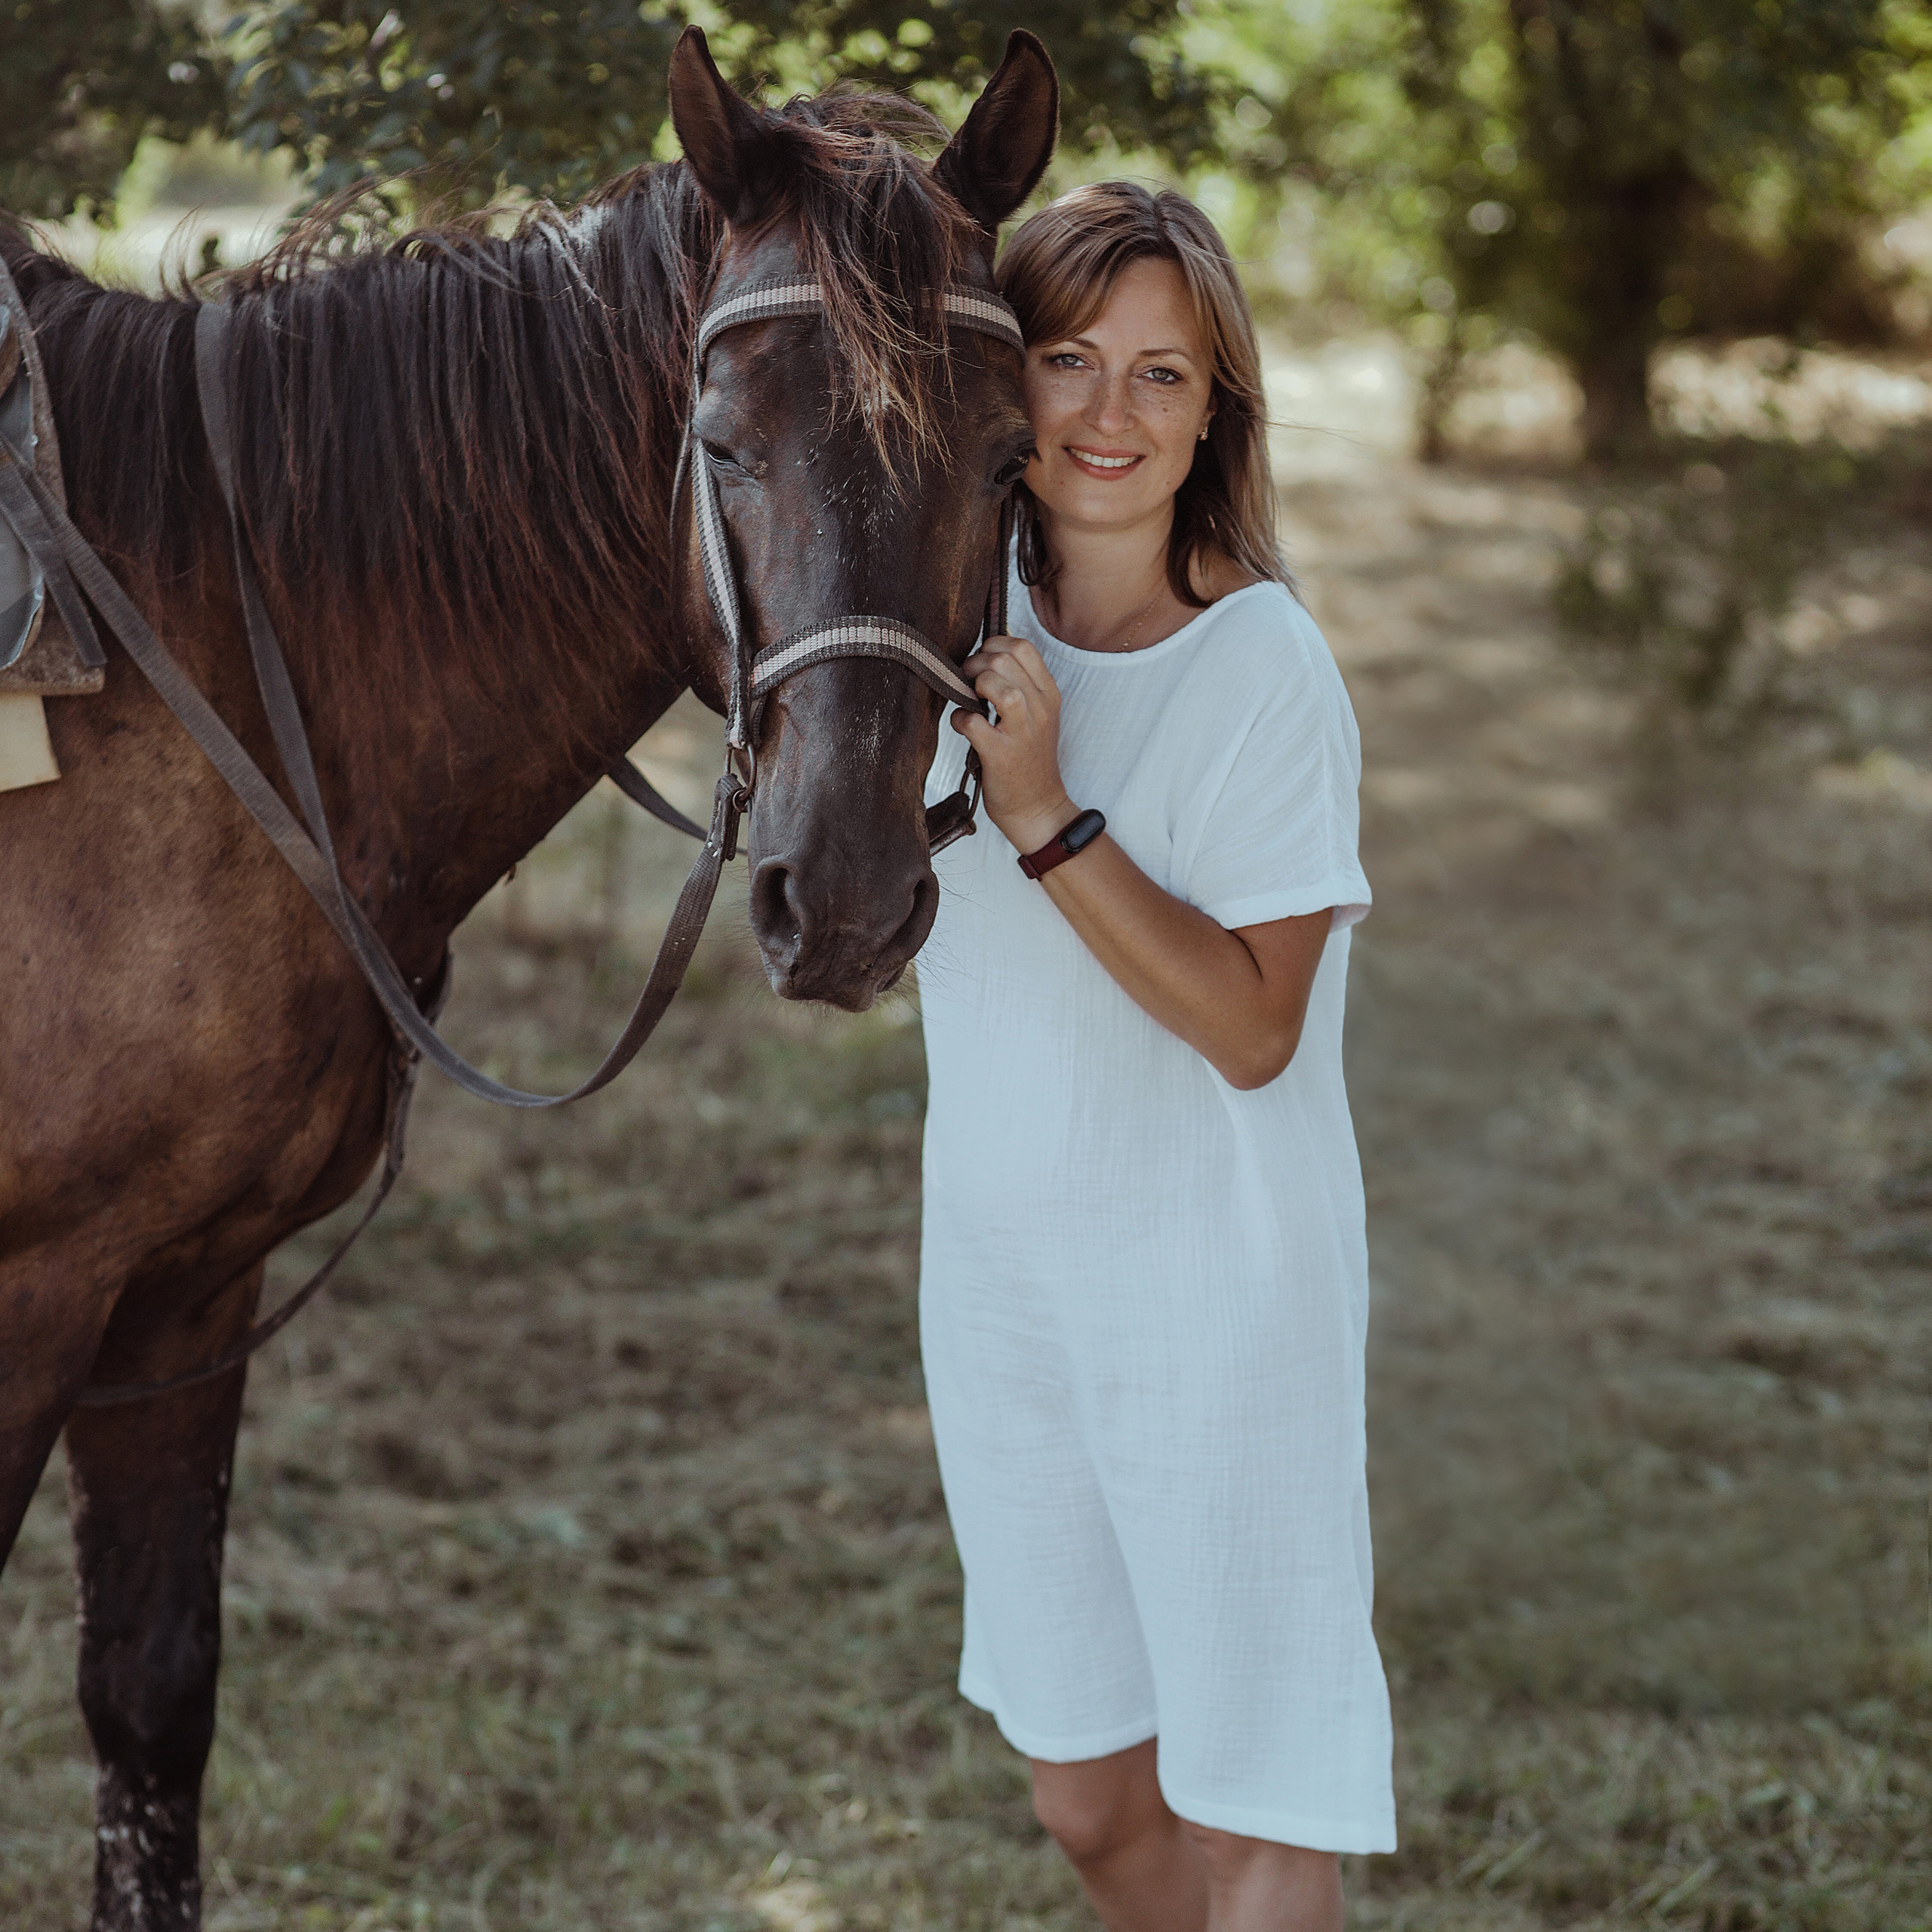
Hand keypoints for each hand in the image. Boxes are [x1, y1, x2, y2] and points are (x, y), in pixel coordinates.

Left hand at [952, 635, 1078, 853]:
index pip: (1023, 647)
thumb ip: (1021, 685)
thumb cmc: (1030, 759)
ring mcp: (1021, 732)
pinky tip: (962, 727)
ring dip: (972, 686)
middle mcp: (1039, 709)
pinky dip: (959, 719)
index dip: (993, 645)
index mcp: (1049, 694)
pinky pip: (972, 721)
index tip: (982, 662)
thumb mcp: (1039, 716)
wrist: (1038, 807)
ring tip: (969, 701)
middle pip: (1004, 659)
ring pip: (996, 684)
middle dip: (976, 663)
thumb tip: (985, 657)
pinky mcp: (1000, 754)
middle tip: (968, 681)